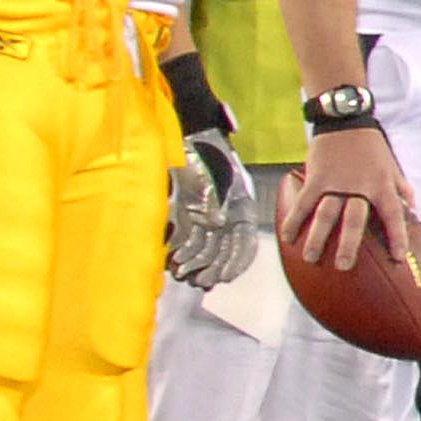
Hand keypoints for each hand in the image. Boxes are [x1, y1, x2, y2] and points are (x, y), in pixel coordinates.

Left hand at [165, 127, 258, 287]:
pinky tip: (176, 261)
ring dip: (196, 264)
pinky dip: (184, 253)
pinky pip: (191, 241)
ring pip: (207, 250)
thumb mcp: (215, 175)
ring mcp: (209, 219)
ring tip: (184, 274)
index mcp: (242, 209)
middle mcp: (228, 219)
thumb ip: (216, 200)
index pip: (245, 243)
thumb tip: (218, 223)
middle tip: (200, 280)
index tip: (226, 277)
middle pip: (224, 251)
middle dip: (212, 268)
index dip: (237, 262)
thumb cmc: (207, 155)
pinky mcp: (191, 218)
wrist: (190, 140)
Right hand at [279, 124, 414, 272]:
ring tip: (311, 258)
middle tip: (343, 266)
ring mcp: (335, 182)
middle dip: (349, 244)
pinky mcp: (316, 177)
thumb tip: (413, 208)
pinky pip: (304, 201)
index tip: (398, 258)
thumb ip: (401, 188)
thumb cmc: (371, 145)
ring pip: (326, 213)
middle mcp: (359, 186)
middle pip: (354, 220)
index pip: (393, 214)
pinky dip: (295, 218)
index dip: (397, 236)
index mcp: (381, 184)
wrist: (346, 120)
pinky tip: (288, 237)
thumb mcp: (391, 164)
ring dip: (317, 237)